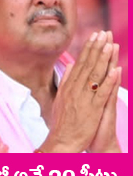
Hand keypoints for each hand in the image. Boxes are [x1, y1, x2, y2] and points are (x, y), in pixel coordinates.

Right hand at [40, 31, 115, 152]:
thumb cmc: (62, 123)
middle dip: (96, 48)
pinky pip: (102, 93)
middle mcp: (75, 90)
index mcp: (68, 87)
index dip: (88, 49)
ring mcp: (83, 99)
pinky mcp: (92, 109)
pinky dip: (109, 81)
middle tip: (103, 33)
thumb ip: (65, 82)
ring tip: (110, 44)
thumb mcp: (60, 99)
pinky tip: (116, 70)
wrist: (62, 141)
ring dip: (103, 59)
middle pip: (87, 65)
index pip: (79, 64)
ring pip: (95, 75)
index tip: (94, 36)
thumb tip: (69, 66)